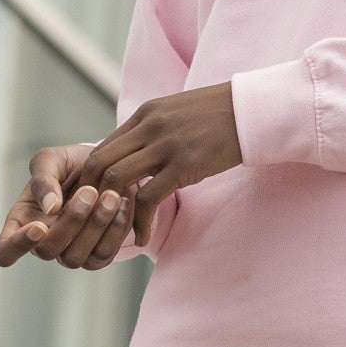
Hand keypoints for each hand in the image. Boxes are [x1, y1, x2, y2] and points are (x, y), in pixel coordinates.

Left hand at [0, 82, 242, 271]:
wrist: (254, 111)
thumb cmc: (220, 116)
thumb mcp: (178, 113)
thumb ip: (153, 130)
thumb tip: (135, 154)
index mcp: (146, 114)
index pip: (103, 146)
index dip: (92, 177)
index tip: (93, 202)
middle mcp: (150, 126)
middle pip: (101, 162)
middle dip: (91, 195)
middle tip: (94, 221)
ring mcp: (167, 145)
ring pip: (118, 179)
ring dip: (113, 209)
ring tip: (117, 230)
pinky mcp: (186, 164)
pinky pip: (149, 197)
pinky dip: (140, 220)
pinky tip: (143, 236)